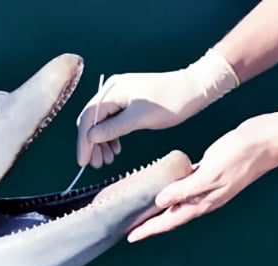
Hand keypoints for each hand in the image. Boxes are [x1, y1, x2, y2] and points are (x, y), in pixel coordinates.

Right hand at [76, 50, 238, 167]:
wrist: (194, 88)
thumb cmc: (171, 101)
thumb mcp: (140, 118)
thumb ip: (113, 128)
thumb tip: (90, 137)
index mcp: (112, 90)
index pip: (88, 117)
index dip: (84, 141)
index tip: (83, 161)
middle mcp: (112, 90)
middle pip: (92, 120)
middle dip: (92, 144)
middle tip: (96, 165)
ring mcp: (120, 96)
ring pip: (101, 123)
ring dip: (102, 143)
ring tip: (107, 161)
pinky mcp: (128, 102)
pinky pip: (112, 121)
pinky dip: (111, 136)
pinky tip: (116, 149)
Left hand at [127, 116, 277, 241]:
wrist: (264, 142)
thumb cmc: (239, 157)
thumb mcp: (208, 174)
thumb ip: (183, 190)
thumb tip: (160, 202)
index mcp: (202, 203)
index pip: (168, 221)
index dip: (148, 230)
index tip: (130, 237)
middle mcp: (202, 198)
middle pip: (169, 216)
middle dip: (149, 223)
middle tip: (129, 228)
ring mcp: (205, 186)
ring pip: (176, 202)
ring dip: (158, 207)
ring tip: (140, 209)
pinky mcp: (206, 172)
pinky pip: (183, 184)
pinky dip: (170, 187)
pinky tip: (160, 183)